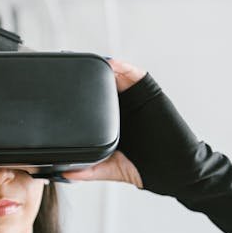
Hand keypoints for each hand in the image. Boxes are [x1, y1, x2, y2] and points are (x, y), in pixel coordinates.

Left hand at [59, 57, 146, 187]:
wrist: (175, 169)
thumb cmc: (148, 168)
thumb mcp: (111, 168)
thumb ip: (89, 170)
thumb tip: (63, 172)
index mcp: (113, 123)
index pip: (92, 103)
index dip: (76, 95)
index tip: (56, 88)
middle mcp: (123, 108)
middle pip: (101, 85)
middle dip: (85, 75)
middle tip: (65, 66)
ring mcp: (136, 98)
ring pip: (115, 76)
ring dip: (100, 68)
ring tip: (83, 61)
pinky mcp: (149, 92)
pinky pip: (134, 74)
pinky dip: (121, 67)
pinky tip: (108, 64)